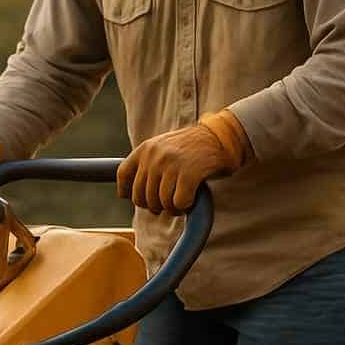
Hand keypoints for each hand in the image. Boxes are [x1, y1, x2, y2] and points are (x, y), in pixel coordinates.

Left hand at [117, 116, 245, 215]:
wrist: (221, 136)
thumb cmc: (192, 147)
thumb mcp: (163, 147)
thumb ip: (146, 164)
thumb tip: (126, 193)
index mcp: (145, 149)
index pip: (123, 175)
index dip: (127, 192)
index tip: (138, 198)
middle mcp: (155, 156)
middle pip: (140, 197)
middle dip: (153, 205)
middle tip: (167, 203)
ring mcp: (171, 165)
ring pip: (160, 203)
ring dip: (170, 208)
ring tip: (180, 201)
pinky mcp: (189, 174)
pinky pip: (177, 204)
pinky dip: (184, 207)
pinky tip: (190, 200)